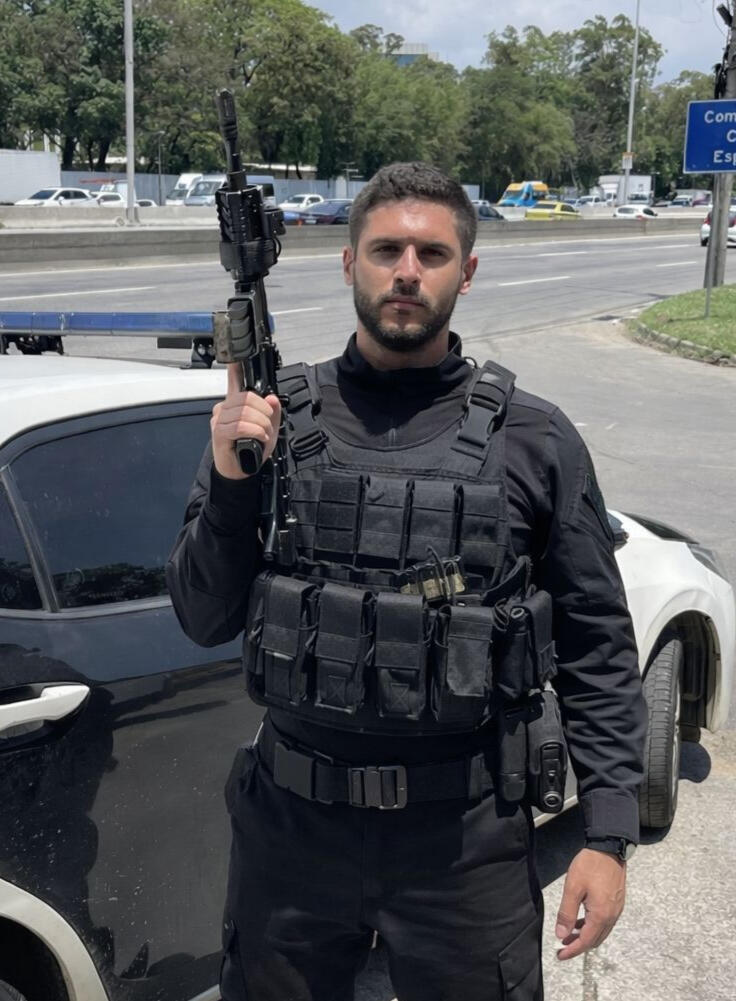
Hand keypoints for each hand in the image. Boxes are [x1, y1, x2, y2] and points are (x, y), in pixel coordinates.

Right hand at [210, 363, 280, 480]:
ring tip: (263, 435)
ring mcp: (219, 420)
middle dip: (265, 414)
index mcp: (235, 403)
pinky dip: (255, 432)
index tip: (235, 358)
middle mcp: (224, 408)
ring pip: (246, 412)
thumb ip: (272, 413)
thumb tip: (272, 398)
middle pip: (248, 398)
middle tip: (268, 427)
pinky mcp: (219, 433)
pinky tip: (259, 438)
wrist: (238, 471)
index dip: (234, 368)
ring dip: (262, 425)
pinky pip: (241, 425)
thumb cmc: (249, 449)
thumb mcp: (268, 429)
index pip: (233, 380)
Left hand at [555, 847, 626, 960]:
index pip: (585, 942)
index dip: (572, 951)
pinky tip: (581, 920)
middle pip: (595, 940)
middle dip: (578, 946)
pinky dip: (592, 927)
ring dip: (585, 936)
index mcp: (600, 916)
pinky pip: (604, 922)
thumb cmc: (590, 866)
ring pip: (600, 932)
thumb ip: (567, 913)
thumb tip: (561, 935)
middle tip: (562, 946)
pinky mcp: (617, 902)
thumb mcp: (573, 888)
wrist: (610, 848)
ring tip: (569, 934)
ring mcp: (616, 910)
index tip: (559, 955)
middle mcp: (611, 916)